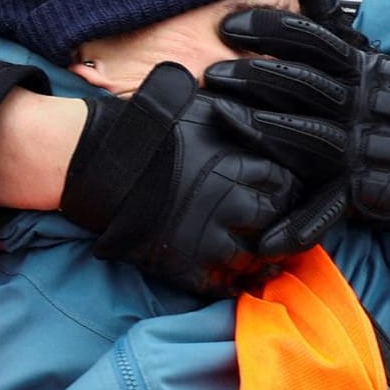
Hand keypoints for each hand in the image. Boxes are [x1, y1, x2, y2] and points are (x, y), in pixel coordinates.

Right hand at [60, 61, 330, 295]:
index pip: (285, 184)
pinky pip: (223, 285)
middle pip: (274, 220)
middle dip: (278, 219)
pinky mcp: (186, 267)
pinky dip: (233, 282)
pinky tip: (235, 274)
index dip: (286, 187)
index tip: (283, 188)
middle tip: (277, 219)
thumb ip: (240, 113)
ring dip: (260, 254)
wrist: (103, 163)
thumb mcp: (203, 106)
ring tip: (262, 251)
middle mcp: (228, 205)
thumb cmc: (152, 129)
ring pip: (254, 257)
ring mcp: (207, 239)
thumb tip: (270, 105)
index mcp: (237, 166)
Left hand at [206, 9, 389, 250]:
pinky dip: (299, 224)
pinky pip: (330, 207)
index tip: (229, 26)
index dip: (272, 30)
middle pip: (310, 83)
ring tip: (226, 117)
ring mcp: (372, 148)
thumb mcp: (374, 70)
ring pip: (313, 137)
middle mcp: (371, 105)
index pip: (318, 41)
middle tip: (213, 72)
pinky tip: (267, 238)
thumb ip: (338, 41)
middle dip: (257, 75)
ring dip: (266, 128)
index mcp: (368, 71)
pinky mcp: (372, 190)